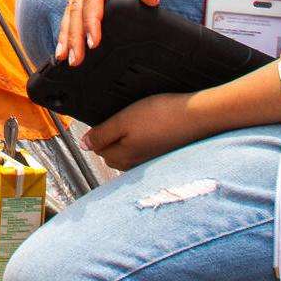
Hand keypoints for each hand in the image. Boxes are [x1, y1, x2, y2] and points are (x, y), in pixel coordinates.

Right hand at [57, 0, 169, 64]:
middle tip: (74, 60)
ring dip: (65, 32)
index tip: (93, 42)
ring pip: (70, 6)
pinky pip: (73, 1)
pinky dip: (67, 21)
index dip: (91, 21)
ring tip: (62, 57)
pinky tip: (66, 38)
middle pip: (76, 6)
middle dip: (73, 35)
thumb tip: (151, 1)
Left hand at [82, 93, 203, 170]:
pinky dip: (141, 140)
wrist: (196, 116)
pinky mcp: (160, 155)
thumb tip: (84, 145)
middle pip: (111, 152)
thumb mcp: (124, 120)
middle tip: (122, 117)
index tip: (108, 117)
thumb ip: (102, 134)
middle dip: (110, 137)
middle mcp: (133, 164)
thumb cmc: (161, 116)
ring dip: (126, 138)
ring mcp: (148, 161)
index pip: (97, 148)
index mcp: (121, 157)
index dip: (99, 130)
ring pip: (126, 151)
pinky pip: (142, 150)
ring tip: (137, 120)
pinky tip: (150, 128)